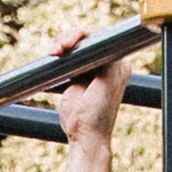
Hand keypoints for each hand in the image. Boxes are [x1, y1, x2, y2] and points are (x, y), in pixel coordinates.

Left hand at [53, 29, 133, 165]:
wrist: (86, 137)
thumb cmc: (78, 120)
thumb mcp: (74, 88)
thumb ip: (74, 70)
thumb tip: (59, 54)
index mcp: (110, 70)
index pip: (92, 44)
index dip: (71, 41)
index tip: (53, 51)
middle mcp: (119, 64)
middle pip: (92, 37)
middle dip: (67, 37)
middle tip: (52, 51)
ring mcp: (119, 64)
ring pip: (94, 34)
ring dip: (69, 36)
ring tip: (55, 50)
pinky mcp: (115, 65)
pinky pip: (98, 37)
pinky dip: (79, 35)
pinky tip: (65, 45)